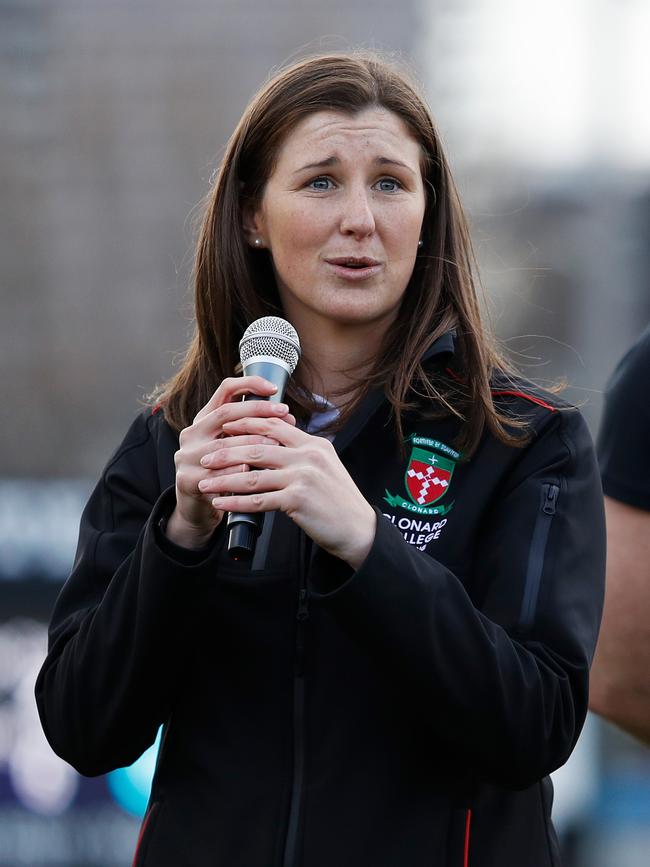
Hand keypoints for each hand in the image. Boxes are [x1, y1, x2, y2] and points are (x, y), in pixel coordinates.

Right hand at [167, 376, 295, 548]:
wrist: (198, 510)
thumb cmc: (225, 474)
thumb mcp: (235, 446)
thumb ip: (252, 429)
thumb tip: (286, 416)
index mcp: (204, 419)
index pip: (225, 390)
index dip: (249, 384)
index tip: (274, 388)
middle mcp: (192, 433)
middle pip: (226, 413)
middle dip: (259, 411)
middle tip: (285, 414)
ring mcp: (186, 456)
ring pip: (224, 445)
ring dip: (254, 443)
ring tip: (277, 444)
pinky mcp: (186, 479)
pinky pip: (216, 474)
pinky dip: (238, 472)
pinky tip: (255, 471)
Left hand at [197, 415, 376, 567]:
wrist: (358, 529)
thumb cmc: (339, 501)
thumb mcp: (325, 467)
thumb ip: (302, 454)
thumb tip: (274, 445)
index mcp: (314, 444)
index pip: (273, 425)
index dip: (245, 424)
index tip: (224, 428)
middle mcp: (308, 456)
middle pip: (256, 448)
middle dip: (226, 452)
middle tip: (206, 457)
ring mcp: (303, 477)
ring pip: (252, 475)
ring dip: (224, 479)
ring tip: (205, 481)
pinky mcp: (297, 500)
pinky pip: (258, 500)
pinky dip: (235, 502)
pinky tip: (220, 503)